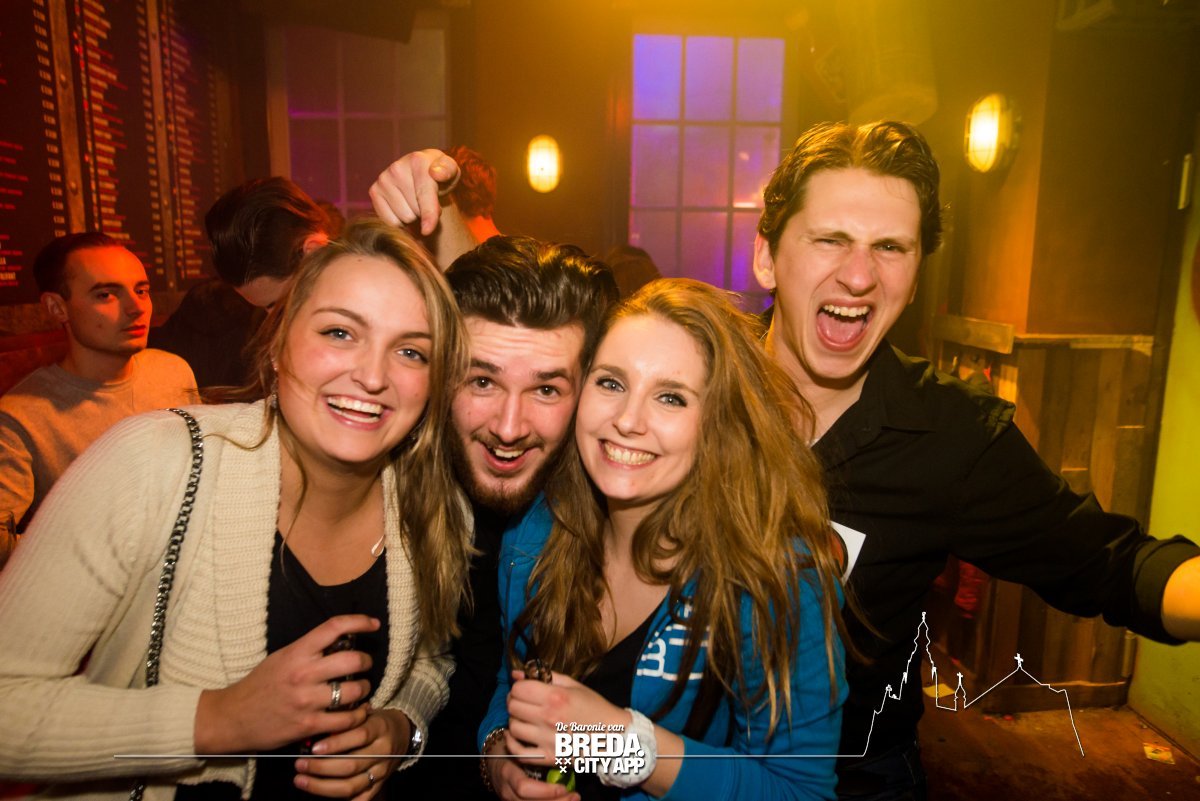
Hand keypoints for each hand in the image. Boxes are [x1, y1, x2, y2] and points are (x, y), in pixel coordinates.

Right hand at [194, 615, 379, 753]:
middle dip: (366, 661)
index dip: (359, 621)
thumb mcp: (282, 658)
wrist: (233, 718)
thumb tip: (341, 641)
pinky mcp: (308, 725)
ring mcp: (307, 701)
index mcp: (296, 652)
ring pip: (354, 690)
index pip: (334, 628)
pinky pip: (346, 720)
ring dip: (364, 689)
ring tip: (360, 690)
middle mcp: (303, 674)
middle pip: (353, 660)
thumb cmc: (259, 685)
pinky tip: (356, 712)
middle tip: (364, 665)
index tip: (373, 624)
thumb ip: (309, 650)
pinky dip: (357, 715)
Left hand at [293, 706, 405, 798]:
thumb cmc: (373, 721)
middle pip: (352, 765)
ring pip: (351, 786)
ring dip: (322, 786)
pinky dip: (341, 800)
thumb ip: (344, 721)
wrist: (400, 733)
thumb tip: (314, 733)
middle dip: (321, 767)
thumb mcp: (363, 713)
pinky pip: (360, 799)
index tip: (313, 748)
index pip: (359, 736)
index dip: (336, 744)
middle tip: (299, 765)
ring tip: (301, 780)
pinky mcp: (379, 785)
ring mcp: (381, 771)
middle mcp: (383, 751)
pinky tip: (321, 795)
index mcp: (380, 728)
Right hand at [369, 149, 459, 235]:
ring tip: (416, 202)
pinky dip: (400, 221)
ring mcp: (383, 179)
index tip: (427, 230)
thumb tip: (436, 173)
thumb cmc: (439, 175)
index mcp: (417, 160)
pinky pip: (389, 221)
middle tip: (427, 202)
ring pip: (403, 218)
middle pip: (415, 211)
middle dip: (425, 212)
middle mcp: (397, 168)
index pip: (424, 194)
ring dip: (413, 216)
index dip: (428, 214)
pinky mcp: (374, 191)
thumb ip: (448, 171)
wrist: (421, 171)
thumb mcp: (451, 172)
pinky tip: (404, 206)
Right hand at [485, 729, 579, 800]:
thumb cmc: (510, 752)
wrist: (494, 763)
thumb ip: (535, 753)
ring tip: (573, 798)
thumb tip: (564, 750)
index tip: (563, 787)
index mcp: (507, 773)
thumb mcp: (518, 748)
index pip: (524, 787)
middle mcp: (507, 790)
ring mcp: (509, 800)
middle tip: (575, 796)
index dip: (545, 791)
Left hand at [505, 670, 628, 768]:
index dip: (519, 688)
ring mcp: (547, 739)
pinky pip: (518, 752)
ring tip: (526, 719)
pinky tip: (516, 736)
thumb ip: (545, 676)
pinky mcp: (548, 757)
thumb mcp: (574, 685)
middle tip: (524, 703)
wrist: (614, 735)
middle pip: (512, 707)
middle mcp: (549, 718)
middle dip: (515, 702)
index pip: (518, 689)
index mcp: (555, 697)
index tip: (525, 690)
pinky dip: (512, 744)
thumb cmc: (595, 708)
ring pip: (513, 728)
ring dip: (516, 721)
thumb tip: (517, 673)